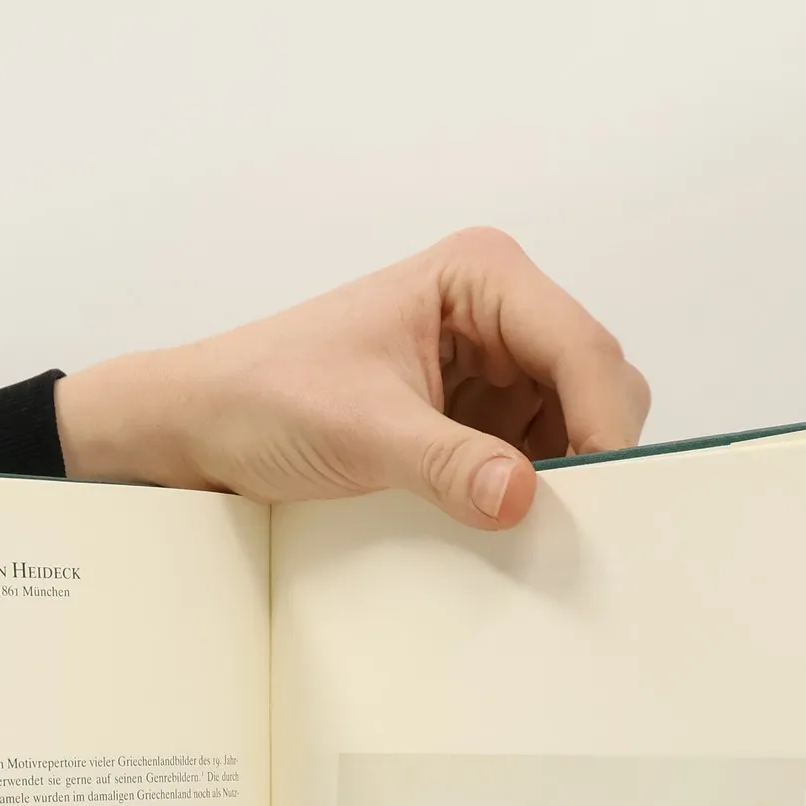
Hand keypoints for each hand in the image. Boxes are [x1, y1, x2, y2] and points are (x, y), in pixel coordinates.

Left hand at [54, 228, 649, 530]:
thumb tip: (522, 496)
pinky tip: (511, 524)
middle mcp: (499, 310)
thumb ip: (446, 462)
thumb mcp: (360, 432)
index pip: (579, 345)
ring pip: (576, 424)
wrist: (202, 426)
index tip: (603, 493)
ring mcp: (492, 365)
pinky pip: (537, 455)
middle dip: (594, 449)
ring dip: (567, 477)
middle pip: (596, 382)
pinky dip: (535, 491)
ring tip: (537, 529)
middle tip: (580, 524)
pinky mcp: (476, 417)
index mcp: (481, 275)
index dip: (602, 420)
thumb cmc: (264, 396)